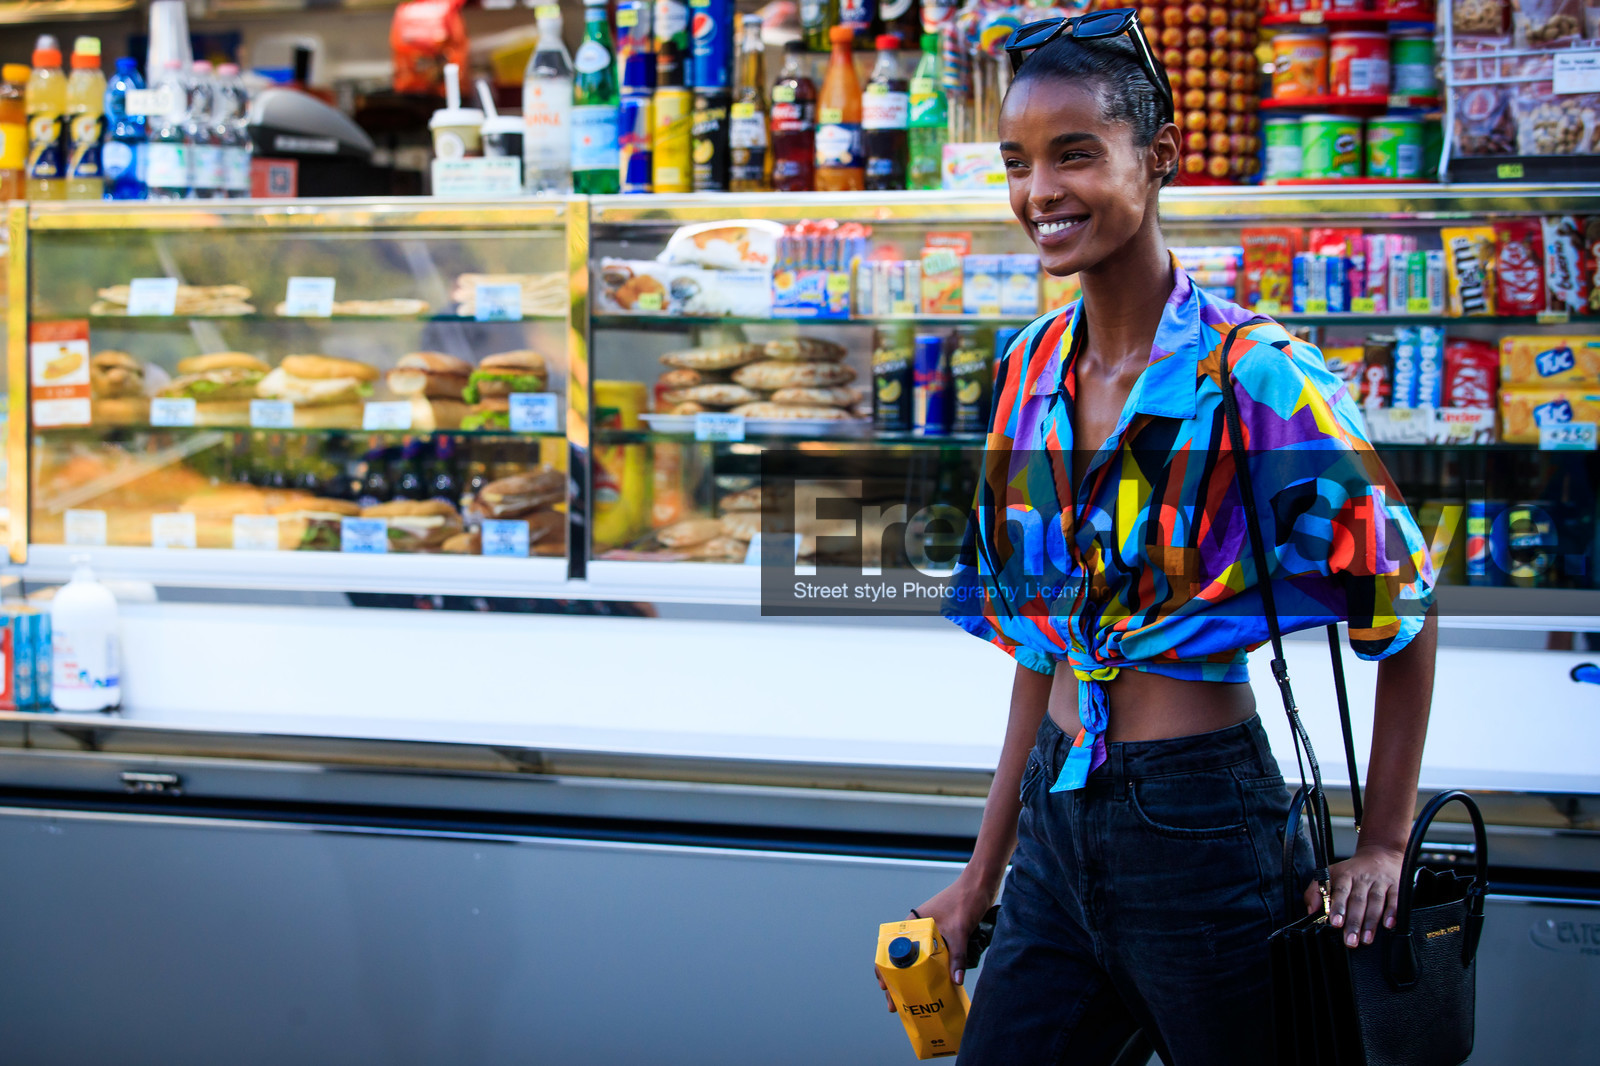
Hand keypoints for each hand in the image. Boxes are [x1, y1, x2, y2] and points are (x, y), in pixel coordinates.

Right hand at [873, 873, 996, 1012]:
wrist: (981, 884)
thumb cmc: (965, 900)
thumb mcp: (960, 930)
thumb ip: (956, 956)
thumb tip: (956, 981)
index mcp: (913, 924)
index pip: (891, 950)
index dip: (885, 970)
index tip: (886, 988)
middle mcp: (918, 930)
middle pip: (903, 959)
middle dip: (898, 981)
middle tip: (897, 1003)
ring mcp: (930, 933)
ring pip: (918, 960)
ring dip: (916, 978)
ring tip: (914, 998)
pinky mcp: (944, 936)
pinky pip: (933, 957)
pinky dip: (932, 970)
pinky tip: (935, 985)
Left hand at [1303, 842, 1403, 948]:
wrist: (1380, 853)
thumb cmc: (1352, 870)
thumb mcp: (1329, 874)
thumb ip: (1315, 891)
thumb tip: (1311, 910)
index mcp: (1345, 875)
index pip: (1340, 891)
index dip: (1338, 907)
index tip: (1335, 923)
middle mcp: (1362, 878)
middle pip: (1358, 900)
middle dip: (1354, 921)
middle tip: (1350, 940)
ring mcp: (1380, 881)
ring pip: (1376, 902)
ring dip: (1371, 922)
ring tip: (1366, 939)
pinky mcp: (1397, 885)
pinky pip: (1396, 899)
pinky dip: (1392, 912)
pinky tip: (1388, 924)